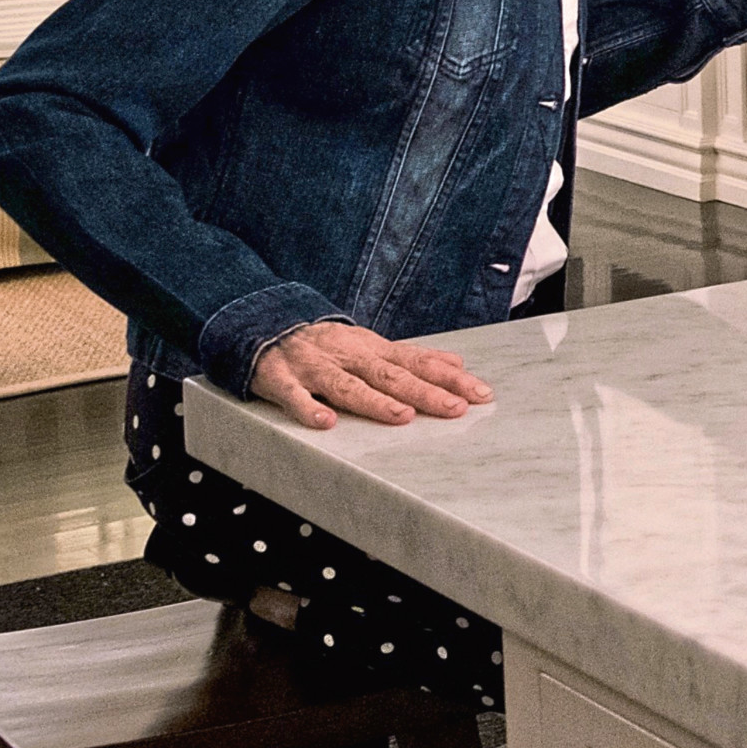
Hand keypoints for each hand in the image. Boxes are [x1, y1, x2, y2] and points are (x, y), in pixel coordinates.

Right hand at [250, 322, 489, 431]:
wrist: (265, 324)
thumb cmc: (327, 345)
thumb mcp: (372, 345)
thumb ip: (413, 358)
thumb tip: (457, 363)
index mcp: (373, 349)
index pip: (419, 363)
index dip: (450, 379)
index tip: (481, 394)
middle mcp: (349, 356)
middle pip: (391, 376)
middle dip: (425, 392)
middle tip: (455, 408)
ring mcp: (314, 366)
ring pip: (347, 385)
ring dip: (374, 401)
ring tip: (401, 415)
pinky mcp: (279, 378)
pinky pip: (293, 395)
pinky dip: (308, 407)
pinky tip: (325, 422)